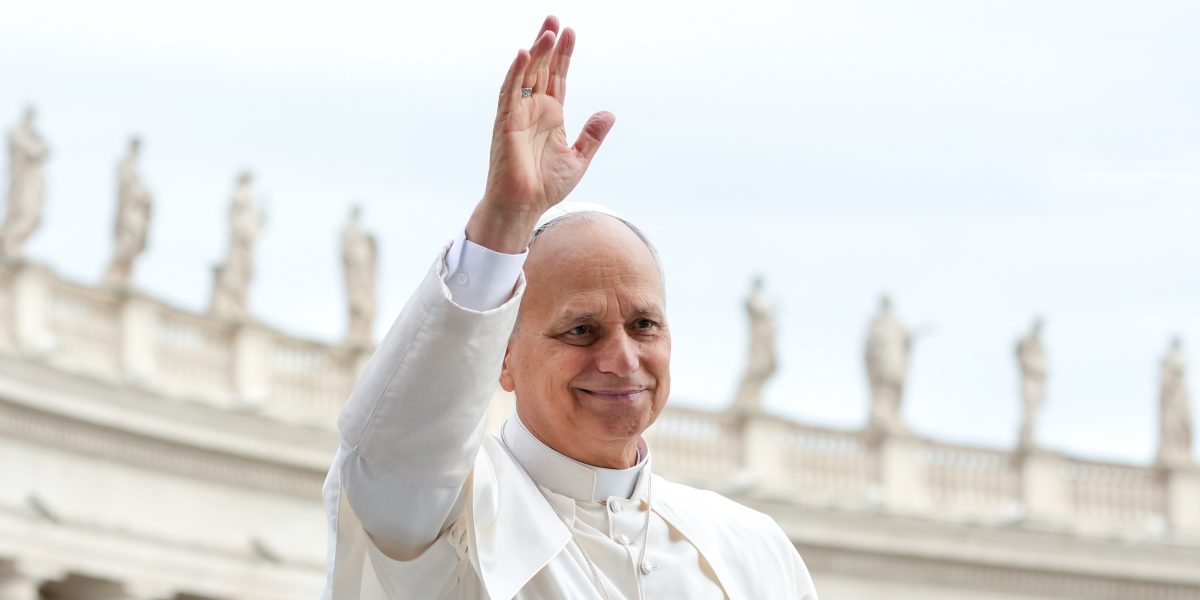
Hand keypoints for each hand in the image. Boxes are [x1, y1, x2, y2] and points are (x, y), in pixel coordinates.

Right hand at [467, 16, 615, 252]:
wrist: (525, 206)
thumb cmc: (546, 186)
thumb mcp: (578, 158)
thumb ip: (592, 135)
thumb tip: (608, 114)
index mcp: (550, 115)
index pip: (557, 77)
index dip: (564, 55)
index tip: (571, 32)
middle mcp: (533, 109)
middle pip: (541, 68)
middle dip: (549, 44)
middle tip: (555, 19)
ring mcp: (518, 113)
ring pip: (526, 75)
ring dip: (536, 52)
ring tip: (548, 31)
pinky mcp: (506, 122)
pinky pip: (509, 92)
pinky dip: (515, 72)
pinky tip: (524, 53)